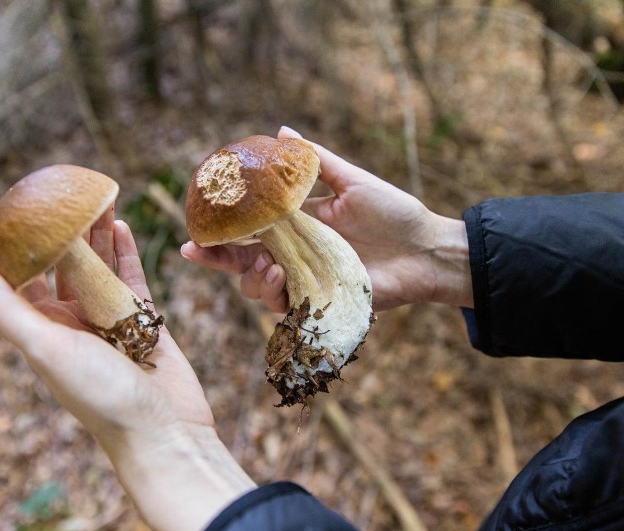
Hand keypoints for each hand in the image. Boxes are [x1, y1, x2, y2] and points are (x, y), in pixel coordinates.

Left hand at [0, 212, 253, 530]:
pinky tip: (121, 225)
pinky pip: (132, 279)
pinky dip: (126, 253)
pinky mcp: (144, 322)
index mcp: (43, 330)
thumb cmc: (102, 398)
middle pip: (64, 266)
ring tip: (96, 197)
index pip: (21, 278)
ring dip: (96, 235)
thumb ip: (4, 307)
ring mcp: (109, 321)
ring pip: (99, 268)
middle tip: (67, 192)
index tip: (19, 207)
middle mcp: (72, 324)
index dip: (18, 244)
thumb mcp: (46, 349)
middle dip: (64, 231)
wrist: (164, 432)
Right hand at [181, 126, 472, 311]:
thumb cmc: (395, 214)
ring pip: (257, 286)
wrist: (427, 250)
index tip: (195, 222)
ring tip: (271, 265)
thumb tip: (280, 130)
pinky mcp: (320, 303)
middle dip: (215, 258)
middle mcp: (295, 253)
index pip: (250, 226)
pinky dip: (275, 295)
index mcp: (298, 224)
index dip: (221, 226)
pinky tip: (283, 278)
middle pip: (243, 259)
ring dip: (252, 277)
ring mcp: (305, 280)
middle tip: (195, 250)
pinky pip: (284, 307)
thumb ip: (317, 161)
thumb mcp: (354, 182)